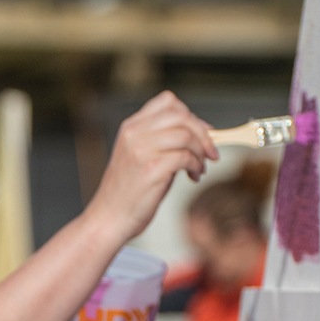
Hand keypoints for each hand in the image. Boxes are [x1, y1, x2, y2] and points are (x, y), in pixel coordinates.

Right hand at [85, 92, 217, 244]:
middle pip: (181, 116)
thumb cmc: (129, 192)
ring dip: (200, 152)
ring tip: (199, 168)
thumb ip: (164, 142)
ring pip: (186, 135)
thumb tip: (200, 135)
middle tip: (210, 153)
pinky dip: (196, 166)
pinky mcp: (150, 169)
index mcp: (131, 127)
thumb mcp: (141, 157)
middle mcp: (134, 134)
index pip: (168, 102)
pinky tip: (194, 176)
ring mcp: (141, 150)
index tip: (203, 133)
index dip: (191, 116)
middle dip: (203, 134)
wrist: (109, 218)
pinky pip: (185, 157)